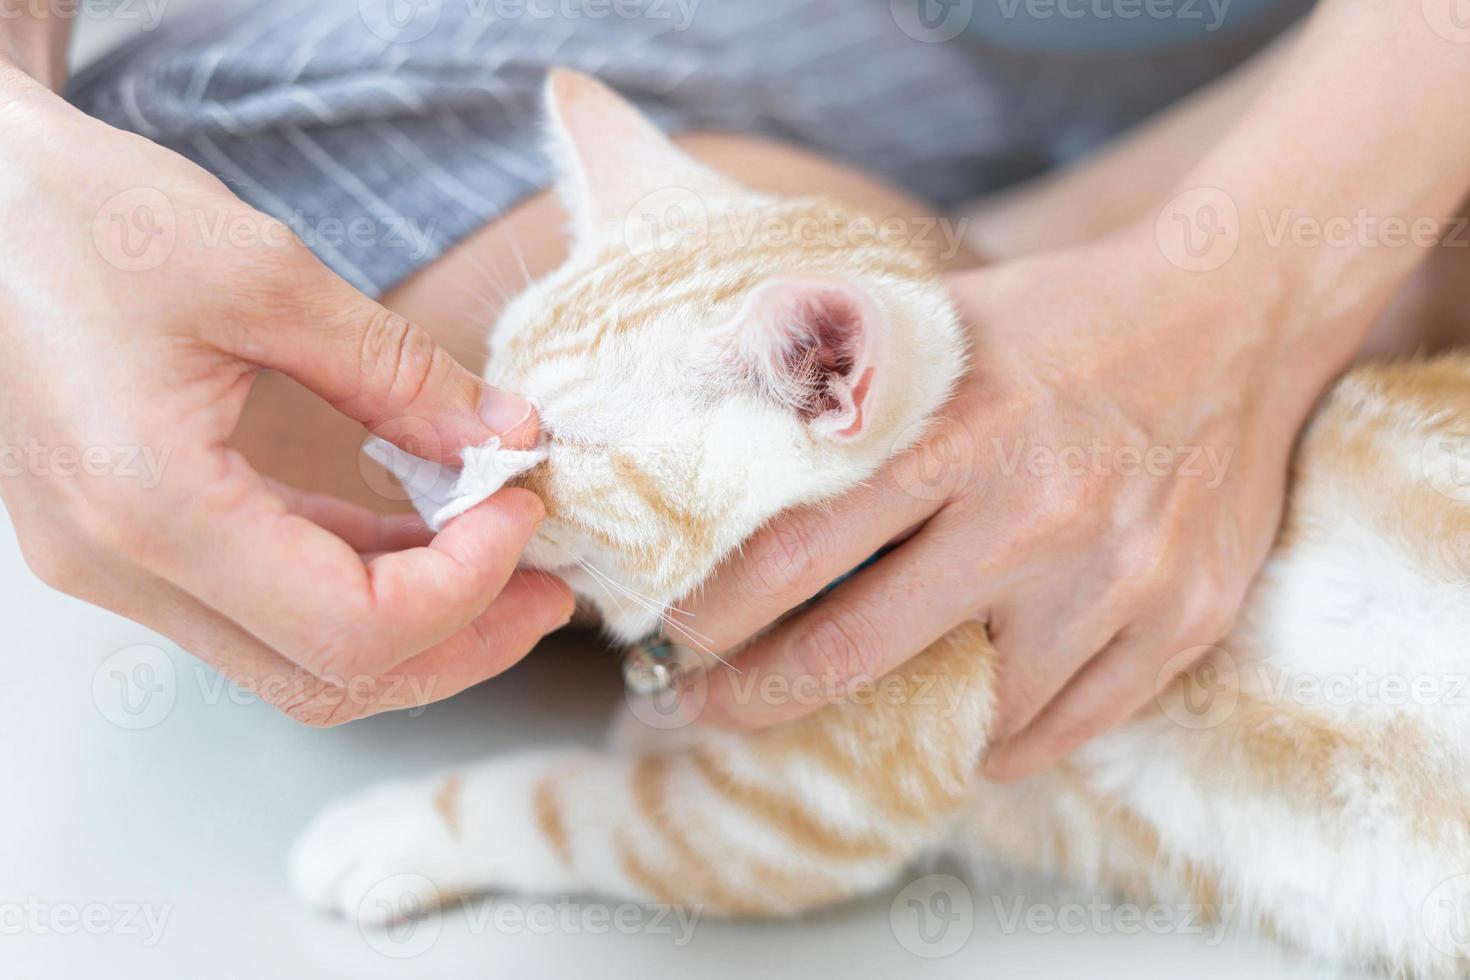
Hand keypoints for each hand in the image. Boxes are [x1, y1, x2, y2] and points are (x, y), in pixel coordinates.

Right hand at [0, 68, 572, 724]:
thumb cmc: (81, 215)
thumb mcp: (266, 275)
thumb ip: (401, 375)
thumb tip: (510, 438)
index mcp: (151, 505)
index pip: (350, 630)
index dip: (467, 589)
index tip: (524, 508)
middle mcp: (123, 566)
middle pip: (327, 679)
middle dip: (461, 643)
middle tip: (552, 589)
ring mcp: (117, 567)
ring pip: (296, 659)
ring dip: (415, 623)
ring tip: (507, 560)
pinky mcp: (128, 543)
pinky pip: (263, 603)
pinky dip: (356, 582)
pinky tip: (426, 537)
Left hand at [680, 233, 1342, 777]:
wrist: (1233, 315)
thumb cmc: (1062, 317)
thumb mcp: (939, 316)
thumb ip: (833, 362)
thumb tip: (705, 389)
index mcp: (958, 428)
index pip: (796, 550)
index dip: (713, 612)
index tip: (666, 640)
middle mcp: (1035, 514)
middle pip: (858, 650)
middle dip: (755, 695)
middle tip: (697, 708)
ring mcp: (1116, 578)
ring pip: (966, 710)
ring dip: (882, 729)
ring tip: (825, 720)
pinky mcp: (1182, 619)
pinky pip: (1068, 727)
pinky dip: (999, 745)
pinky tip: (960, 734)